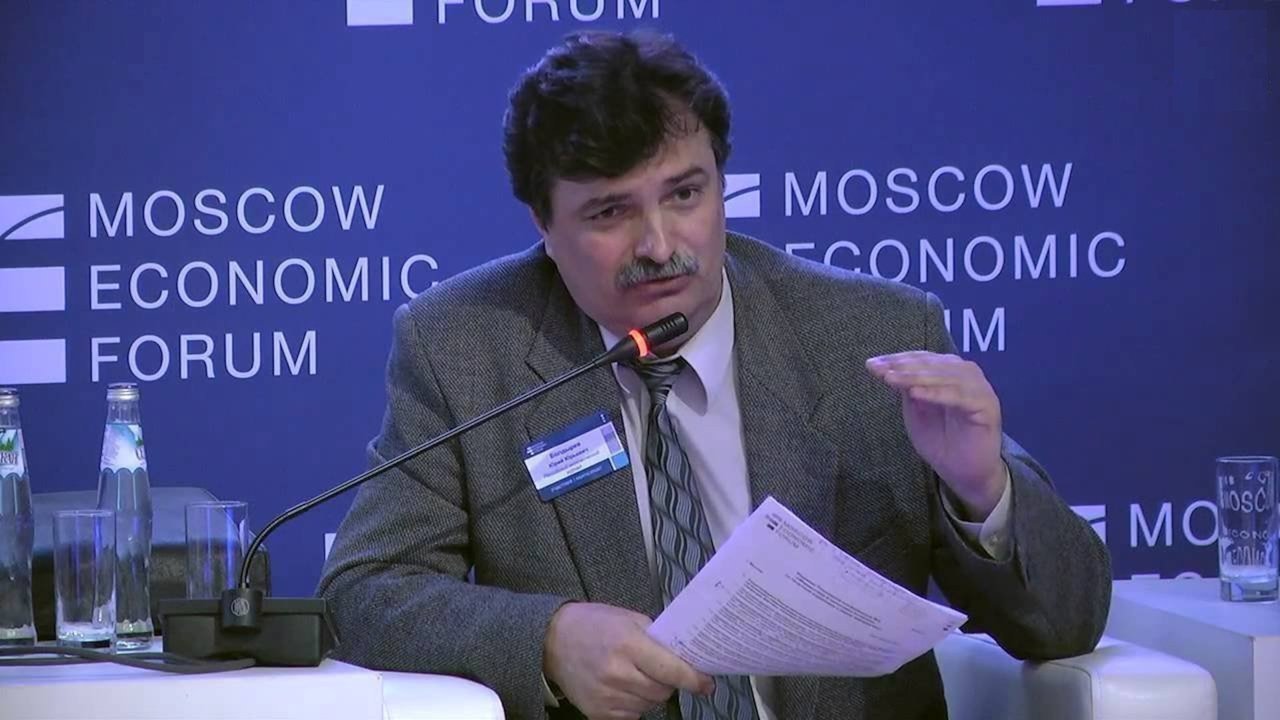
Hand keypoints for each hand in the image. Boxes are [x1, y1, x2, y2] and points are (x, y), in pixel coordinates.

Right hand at [543, 602, 713, 719]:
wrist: (553, 641)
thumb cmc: (594, 625)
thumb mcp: (628, 618)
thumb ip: (657, 638)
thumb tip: (686, 657)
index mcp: (628, 644)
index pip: (672, 670)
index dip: (694, 679)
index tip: (707, 684)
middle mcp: (617, 673)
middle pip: (663, 691)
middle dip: (668, 682)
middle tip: (660, 669)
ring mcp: (607, 696)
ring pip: (649, 705)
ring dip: (651, 693)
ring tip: (635, 675)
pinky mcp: (598, 713)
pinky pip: (632, 715)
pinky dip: (634, 703)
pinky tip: (623, 686)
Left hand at [866, 351, 1006, 518]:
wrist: (965, 473)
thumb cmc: (941, 441)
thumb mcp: (916, 411)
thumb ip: (907, 389)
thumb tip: (885, 367)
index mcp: (950, 372)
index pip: (922, 359)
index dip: (896, 359)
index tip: (872, 364)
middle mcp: (967, 375)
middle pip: (932, 364)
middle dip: (902, 366)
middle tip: (879, 369)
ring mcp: (980, 389)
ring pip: (945, 377)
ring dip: (916, 377)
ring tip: (891, 379)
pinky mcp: (987, 407)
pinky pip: (959, 397)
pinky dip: (936, 394)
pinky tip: (915, 394)